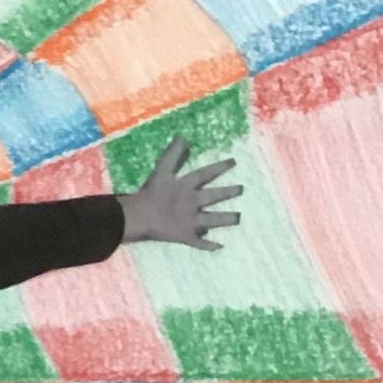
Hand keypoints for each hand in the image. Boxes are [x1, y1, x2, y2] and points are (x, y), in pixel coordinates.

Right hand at [120, 138, 242, 248]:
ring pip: (213, 220)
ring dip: (226, 219)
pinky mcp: (185, 235)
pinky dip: (208, 245)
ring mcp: (191, 221)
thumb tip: (183, 136)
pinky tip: (219, 247)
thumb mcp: (161, 170)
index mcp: (187, 187)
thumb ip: (173, 154)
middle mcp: (193, 202)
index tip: (233, 163)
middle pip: (214, 196)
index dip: (220, 167)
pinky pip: (198, 242)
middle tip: (241, 189)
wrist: (141, 217)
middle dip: (229, 192)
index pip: (206, 174)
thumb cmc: (150, 193)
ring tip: (238, 218)